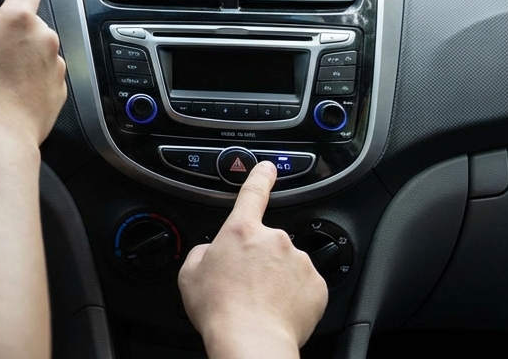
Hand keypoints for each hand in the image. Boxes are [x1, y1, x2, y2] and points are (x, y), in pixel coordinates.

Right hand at [0, 0, 67, 145]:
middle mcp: (43, 37)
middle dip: (14, 33)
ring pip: (39, 50)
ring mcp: (55, 62)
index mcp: (18, 20)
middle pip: (31, 23)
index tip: (4, 4)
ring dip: (25, 57)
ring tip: (2, 78)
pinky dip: (33, 79)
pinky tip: (13, 92)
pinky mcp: (60, 86)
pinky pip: (45, 74)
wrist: (0, 134)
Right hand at [178, 161, 327, 358]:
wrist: (251, 340)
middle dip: (258, 259)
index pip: (252, 193)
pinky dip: (293, 296)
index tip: (268, 167)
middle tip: (244, 285)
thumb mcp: (190, 274)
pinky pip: (304, 286)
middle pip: (267, 242)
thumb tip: (212, 252)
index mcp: (241, 231)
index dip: (259, 177)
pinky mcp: (317, 286)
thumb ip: (202, 252)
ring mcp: (299, 261)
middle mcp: (274, 240)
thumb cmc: (219, 309)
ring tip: (260, 302)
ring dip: (276, 278)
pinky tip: (277, 310)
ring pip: (287, 265)